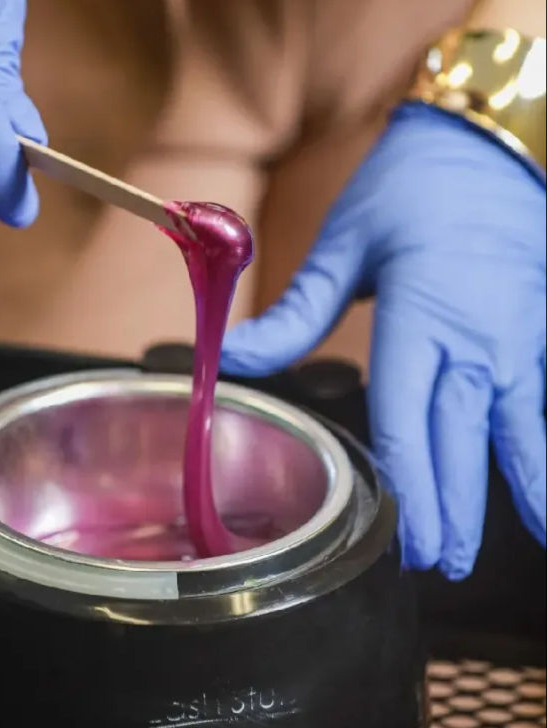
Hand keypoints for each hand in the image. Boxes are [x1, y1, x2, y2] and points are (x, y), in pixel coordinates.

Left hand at [221, 103, 545, 579]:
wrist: (487, 141)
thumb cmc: (410, 188)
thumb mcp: (343, 244)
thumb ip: (294, 313)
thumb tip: (233, 356)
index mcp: (419, 317)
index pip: (409, 420)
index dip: (410, 485)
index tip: (408, 535)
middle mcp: (477, 337)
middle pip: (464, 440)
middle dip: (456, 508)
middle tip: (445, 564)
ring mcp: (521, 335)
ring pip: (523, 429)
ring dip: (519, 489)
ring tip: (527, 541)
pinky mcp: (544, 328)